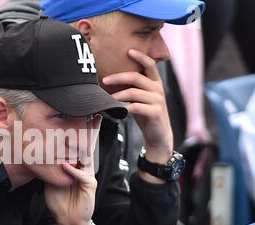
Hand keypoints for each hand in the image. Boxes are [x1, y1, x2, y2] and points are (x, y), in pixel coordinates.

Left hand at [44, 115, 101, 224]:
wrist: (67, 219)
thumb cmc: (60, 200)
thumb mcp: (52, 179)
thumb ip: (50, 166)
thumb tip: (38, 153)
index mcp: (76, 165)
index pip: (78, 146)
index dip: (80, 132)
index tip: (81, 116)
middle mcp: (84, 168)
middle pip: (88, 146)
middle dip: (91, 130)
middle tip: (94, 115)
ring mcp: (88, 175)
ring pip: (88, 157)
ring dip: (86, 144)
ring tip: (86, 129)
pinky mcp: (90, 185)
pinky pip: (82, 175)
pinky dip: (73, 170)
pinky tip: (66, 165)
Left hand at [103, 49, 172, 163]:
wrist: (158, 135)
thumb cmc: (146, 114)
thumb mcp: (140, 98)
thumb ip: (133, 87)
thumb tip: (110, 79)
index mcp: (155, 82)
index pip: (150, 64)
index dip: (140, 56)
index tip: (128, 50)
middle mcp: (158, 89)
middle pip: (136, 77)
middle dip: (118, 77)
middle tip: (104, 80)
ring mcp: (157, 101)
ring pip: (134, 93)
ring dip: (118, 95)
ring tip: (107, 98)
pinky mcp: (155, 112)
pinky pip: (137, 107)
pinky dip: (125, 107)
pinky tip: (118, 109)